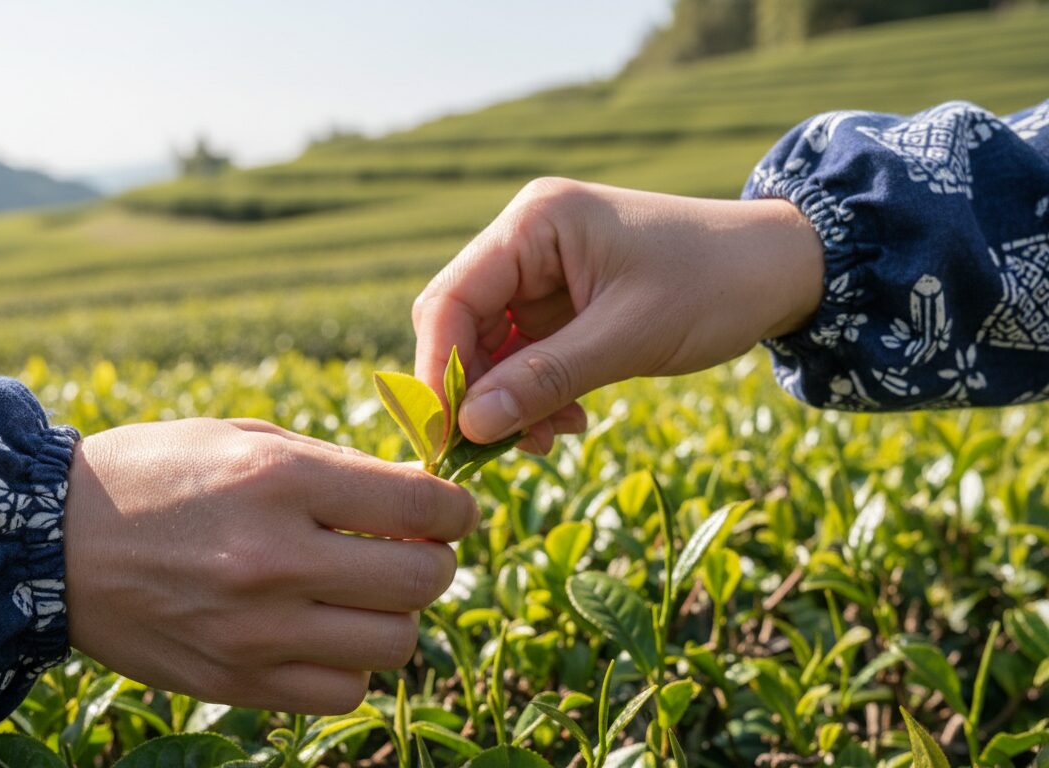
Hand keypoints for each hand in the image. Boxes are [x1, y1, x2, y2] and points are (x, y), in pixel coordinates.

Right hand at [61, 418, 478, 713]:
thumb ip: (337, 468)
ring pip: (396, 644)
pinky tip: (323, 633)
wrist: (52, 543)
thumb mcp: (244, 438)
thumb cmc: (156, 474)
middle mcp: (274, 560)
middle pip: (422, 580)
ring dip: (394, 617)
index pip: (423, 507)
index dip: (457, 509)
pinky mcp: (237, 682)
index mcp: (280, 482)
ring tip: (360, 594)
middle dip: (434, 562)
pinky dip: (351, 665)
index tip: (451, 512)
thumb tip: (422, 500)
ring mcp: (256, 632)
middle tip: (409, 550)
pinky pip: (344, 692)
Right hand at [413, 178, 823, 451]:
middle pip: (462, 324)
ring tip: (551, 439)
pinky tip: (568, 420)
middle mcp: (527, 241)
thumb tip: (469, 425)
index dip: (441, 368)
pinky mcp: (561, 304)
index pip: (451, 298)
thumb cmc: (714, 283)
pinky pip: (524, 357)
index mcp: (535, 223)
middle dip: (478, 390)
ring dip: (510, 401)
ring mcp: (542, 273)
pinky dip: (536, 395)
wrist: (782, 270)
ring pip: (491, 348)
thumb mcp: (630, 336)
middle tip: (499, 448)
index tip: (449, 433)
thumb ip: (546, 378)